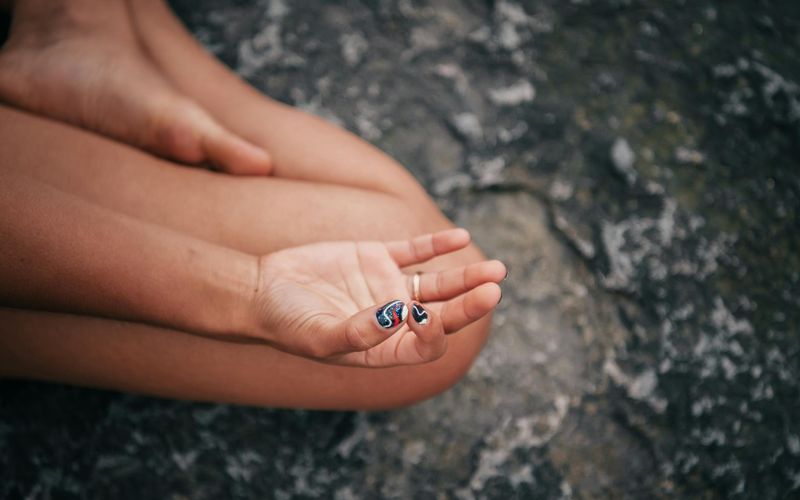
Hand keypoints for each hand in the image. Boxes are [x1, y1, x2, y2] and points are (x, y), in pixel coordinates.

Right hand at [248, 229, 504, 366]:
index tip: (428, 317)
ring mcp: (387, 287)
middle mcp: (392, 319)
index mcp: (383, 348)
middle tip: (494, 289)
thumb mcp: (319, 336)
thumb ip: (357, 334)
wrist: (264, 289)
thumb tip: (397, 319)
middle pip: (441, 313)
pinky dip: (436, 245)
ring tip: (496, 269)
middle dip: (469, 304)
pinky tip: (460, 237)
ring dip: (465, 277)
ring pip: (436, 284)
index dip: (435, 334)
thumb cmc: (286, 322)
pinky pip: (414, 251)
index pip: (425, 345)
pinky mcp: (378, 258)